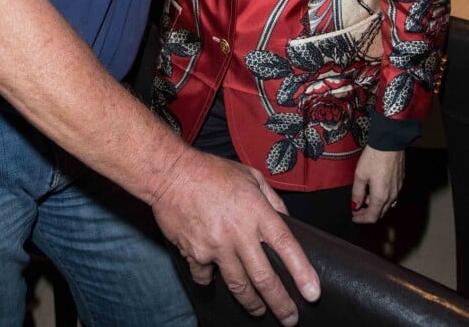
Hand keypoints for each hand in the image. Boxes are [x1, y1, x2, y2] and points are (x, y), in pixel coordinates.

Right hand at [151, 149, 319, 324]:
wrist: (170, 173)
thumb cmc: (211, 170)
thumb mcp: (249, 175)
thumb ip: (271, 198)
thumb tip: (286, 220)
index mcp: (256, 210)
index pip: (286, 245)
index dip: (302, 272)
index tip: (312, 293)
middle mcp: (238, 232)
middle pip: (264, 278)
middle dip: (280, 303)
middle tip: (290, 318)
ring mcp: (215, 246)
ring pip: (239, 286)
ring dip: (252, 303)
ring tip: (260, 310)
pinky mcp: (195, 254)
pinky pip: (207, 277)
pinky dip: (212, 281)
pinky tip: (215, 279)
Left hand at [351, 146, 404, 223]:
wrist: (390, 143)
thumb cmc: (373, 158)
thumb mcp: (360, 175)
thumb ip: (357, 192)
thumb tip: (355, 206)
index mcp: (381, 197)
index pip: (372, 217)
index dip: (361, 219)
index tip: (353, 217)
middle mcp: (392, 196)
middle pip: (380, 213)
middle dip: (367, 213)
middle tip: (356, 209)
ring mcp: (398, 189)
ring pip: (386, 205)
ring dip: (375, 205)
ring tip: (363, 198)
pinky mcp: (400, 182)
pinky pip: (391, 196)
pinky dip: (381, 198)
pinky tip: (374, 189)